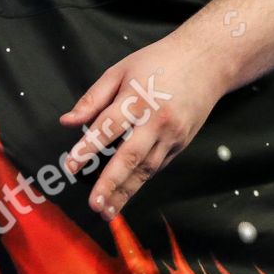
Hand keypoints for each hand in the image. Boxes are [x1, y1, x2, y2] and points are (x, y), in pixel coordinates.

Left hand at [57, 33, 228, 218]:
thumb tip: (67, 121)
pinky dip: (140, 181)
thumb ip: (92, 99)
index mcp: (137, 99)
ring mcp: (172, 136)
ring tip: (107, 211)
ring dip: (126, 192)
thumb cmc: (157, 62)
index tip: (71, 166)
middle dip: (111, 184)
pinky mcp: (181, 144)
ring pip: (146, 169)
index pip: (108, 128)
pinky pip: (157, 166)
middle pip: (130, 157)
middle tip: (94, 204)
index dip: (88, 148)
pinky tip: (125, 195)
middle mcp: (157, 122)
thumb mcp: (119, 71)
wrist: (206, 62)